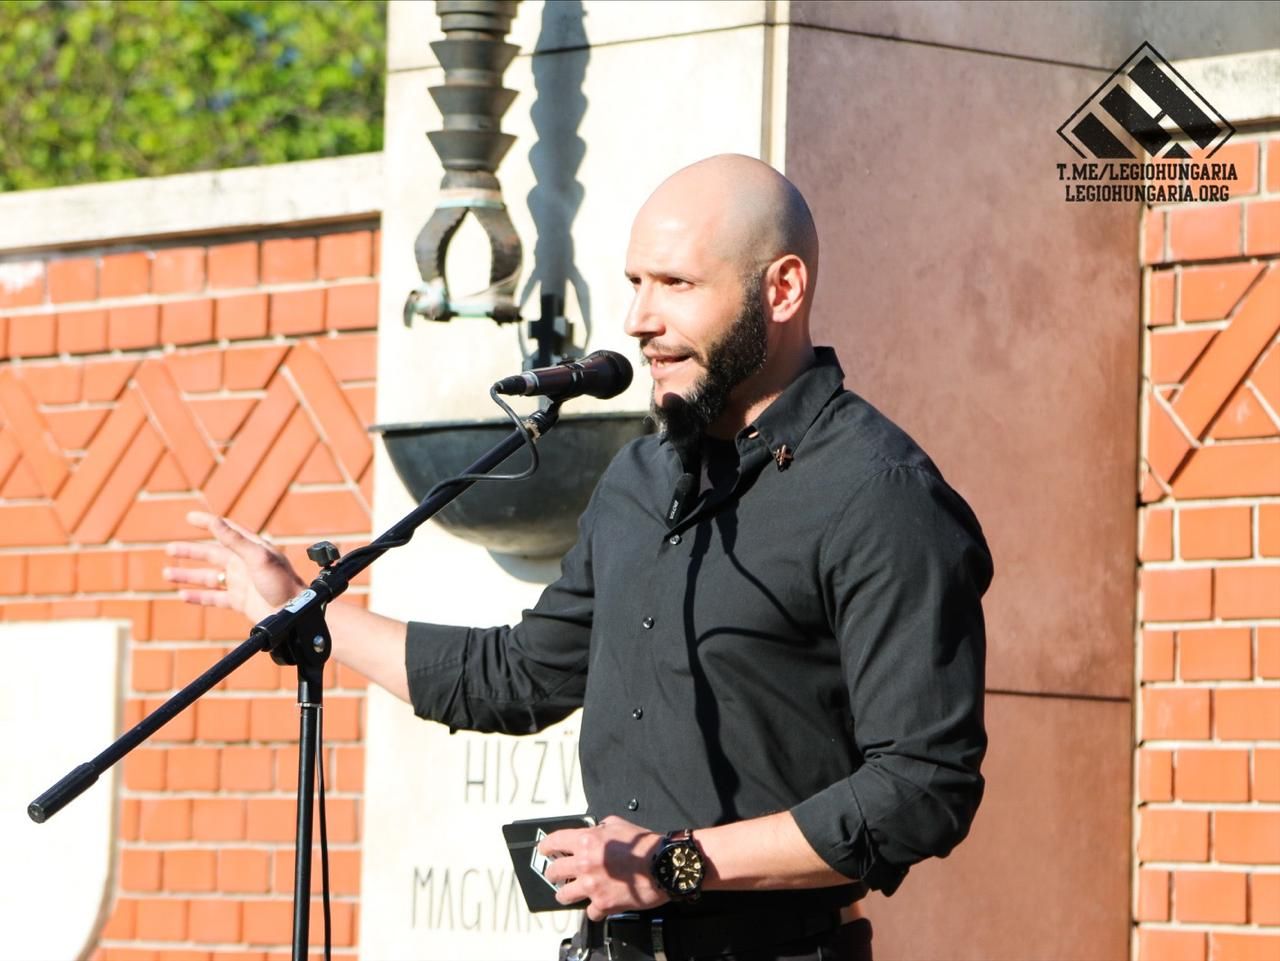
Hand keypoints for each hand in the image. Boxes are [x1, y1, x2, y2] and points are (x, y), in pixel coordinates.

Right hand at [164, 511, 305, 622]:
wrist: (292, 612)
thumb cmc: (281, 582)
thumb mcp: (257, 557)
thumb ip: (235, 540)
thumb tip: (215, 521)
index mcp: (251, 548)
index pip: (226, 530)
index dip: (208, 523)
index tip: (189, 517)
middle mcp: (244, 564)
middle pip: (212, 554)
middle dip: (190, 551)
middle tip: (169, 548)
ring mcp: (241, 583)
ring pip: (208, 577)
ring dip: (188, 574)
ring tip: (167, 573)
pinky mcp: (239, 601)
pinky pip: (214, 598)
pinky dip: (198, 596)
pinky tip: (183, 595)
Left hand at [538, 816, 667, 920]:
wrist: (664, 865)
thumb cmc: (645, 844)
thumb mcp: (619, 823)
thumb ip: (601, 828)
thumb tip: (594, 831)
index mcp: (587, 841)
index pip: (554, 842)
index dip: (546, 846)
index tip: (544, 850)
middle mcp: (585, 863)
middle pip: (553, 871)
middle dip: (553, 872)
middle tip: (556, 873)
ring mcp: (592, 886)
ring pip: (563, 895)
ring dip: (566, 893)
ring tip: (569, 893)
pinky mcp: (603, 904)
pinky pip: (590, 912)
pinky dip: (594, 909)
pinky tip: (599, 904)